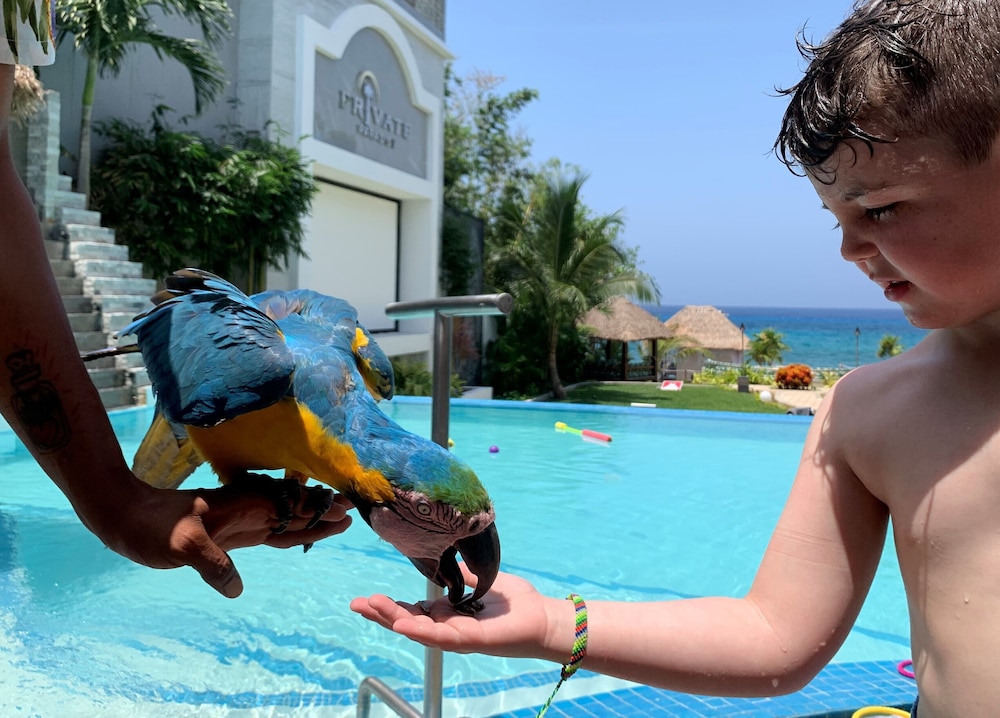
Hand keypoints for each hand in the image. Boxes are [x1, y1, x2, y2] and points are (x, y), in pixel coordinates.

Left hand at [79, 470, 352, 597]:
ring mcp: (237, 520)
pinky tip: (290, 530)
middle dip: (321, 512)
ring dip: (307, 519)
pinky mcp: (227, 531)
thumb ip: (213, 564)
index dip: (317, 512)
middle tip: (351, 511)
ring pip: (282, 519)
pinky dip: (285, 528)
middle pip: (293, 512)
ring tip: (334, 516)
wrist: (125, 515)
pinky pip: (266, 529)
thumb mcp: (183, 545)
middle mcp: (246, 511)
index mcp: (244, 509)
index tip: (345, 509)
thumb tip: (236, 589)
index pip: (289, 510)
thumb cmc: (153, 526)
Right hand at [350, 566, 558, 660]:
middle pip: (408, 622)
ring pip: (418, 630)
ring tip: (370, 607)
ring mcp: (457, 636)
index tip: (367, 597)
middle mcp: (448, 627)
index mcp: (448, 615)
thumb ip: (462, 575)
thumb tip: (447, 560)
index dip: (390, 606)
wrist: (543, 618)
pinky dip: (420, 631)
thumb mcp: (483, 582)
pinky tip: (401, 624)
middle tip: (355, 604)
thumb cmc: (516, 603)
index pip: (413, 611)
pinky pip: (441, 638)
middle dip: (381, 614)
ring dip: (393, 620)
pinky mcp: (471, 640)